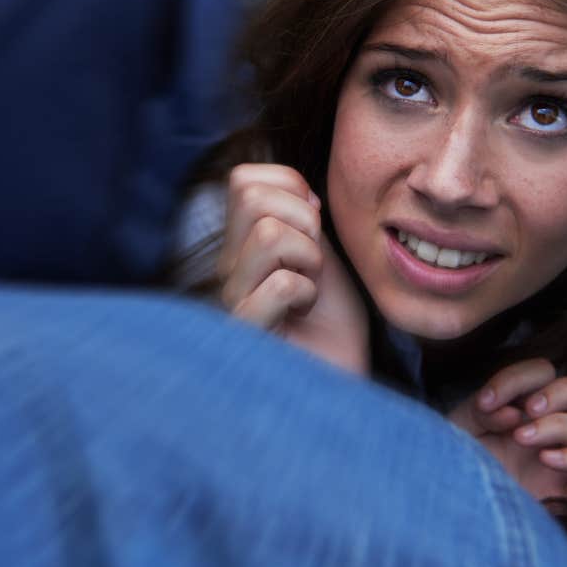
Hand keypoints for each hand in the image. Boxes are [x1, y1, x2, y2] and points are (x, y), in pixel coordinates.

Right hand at [217, 164, 368, 374]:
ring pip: (268, 236)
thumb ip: (301, 222)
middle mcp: (228, 269)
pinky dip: (306, 294)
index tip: (313, 226)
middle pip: (250, 196)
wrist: (338, 387)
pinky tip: (304, 315)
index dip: (289, 187)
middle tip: (312, 261)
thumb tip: (300, 189)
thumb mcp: (320, 259)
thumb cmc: (332, 329)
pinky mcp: (245, 332)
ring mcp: (232, 300)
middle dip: (302, 219)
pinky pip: (280, 285)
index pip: (244, 179)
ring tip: (309, 290)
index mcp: (244, 246)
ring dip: (308, 259)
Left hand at [449, 358, 566, 512]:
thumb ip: (485, 406)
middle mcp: (557, 434)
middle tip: (530, 408)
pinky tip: (544, 458)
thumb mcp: (463, 426)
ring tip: (523, 437)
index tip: (486, 401)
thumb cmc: (459, 467)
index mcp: (531, 410)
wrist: (455, 516)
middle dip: (565, 392)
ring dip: (562, 425)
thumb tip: (516, 411)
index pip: (548, 374)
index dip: (519, 379)